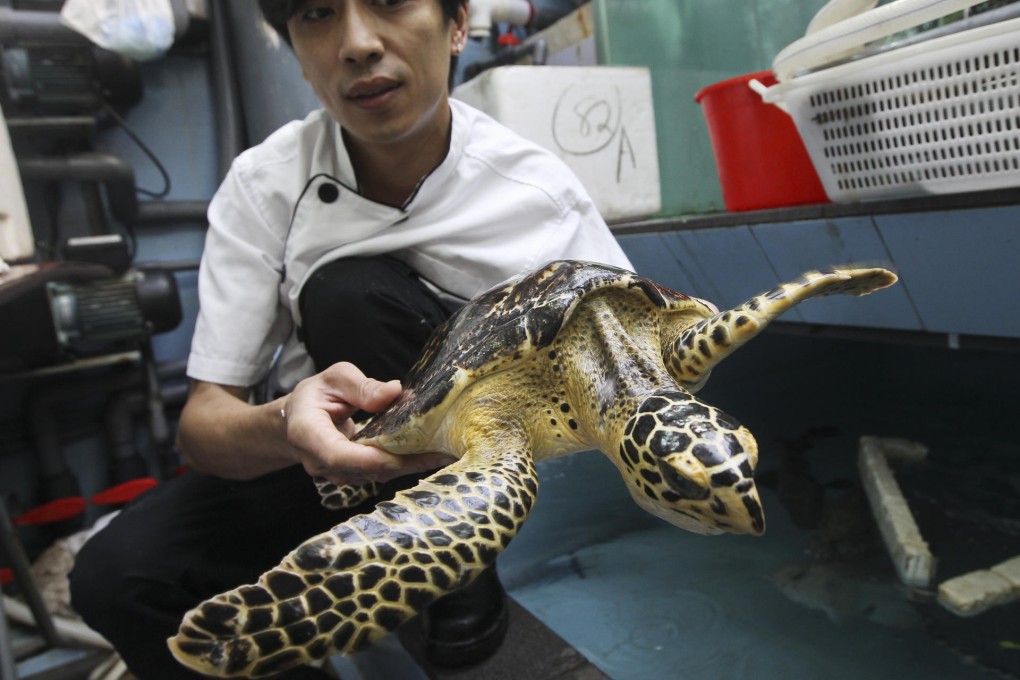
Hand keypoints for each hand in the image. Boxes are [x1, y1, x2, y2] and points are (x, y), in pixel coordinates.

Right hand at [282, 362, 453, 484]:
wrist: (295, 421)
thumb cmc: (314, 396)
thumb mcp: (334, 379)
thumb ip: (362, 387)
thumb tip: (394, 391)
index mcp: (308, 434)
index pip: (338, 455)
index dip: (372, 457)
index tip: (405, 451)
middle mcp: (321, 462)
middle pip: (366, 469)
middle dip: (406, 462)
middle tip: (443, 451)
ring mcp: (336, 473)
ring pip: (376, 475)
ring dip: (410, 465)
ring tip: (443, 452)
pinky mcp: (352, 476)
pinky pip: (379, 473)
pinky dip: (404, 463)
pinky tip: (428, 453)